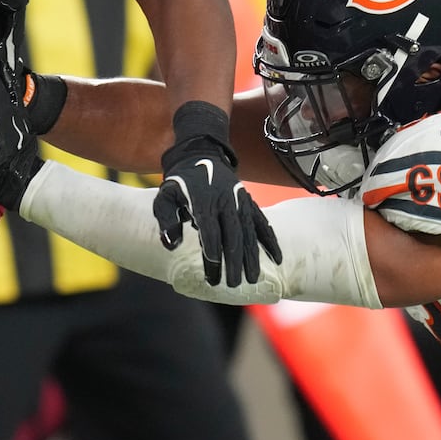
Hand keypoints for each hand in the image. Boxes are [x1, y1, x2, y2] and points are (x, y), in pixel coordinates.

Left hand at [153, 102, 280, 287]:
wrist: (200, 154)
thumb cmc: (179, 183)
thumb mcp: (164, 197)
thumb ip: (166, 220)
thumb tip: (171, 244)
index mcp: (203, 202)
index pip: (210, 233)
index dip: (212, 255)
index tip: (212, 275)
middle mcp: (225, 202)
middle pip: (233, 236)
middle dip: (234, 262)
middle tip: (234, 284)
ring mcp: (240, 201)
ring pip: (250, 232)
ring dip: (253, 256)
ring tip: (254, 278)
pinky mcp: (249, 201)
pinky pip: (262, 222)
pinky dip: (270, 240)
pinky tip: (276, 258)